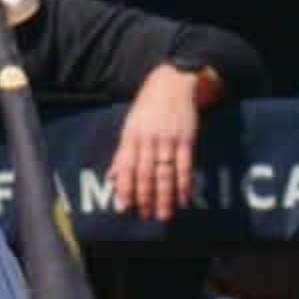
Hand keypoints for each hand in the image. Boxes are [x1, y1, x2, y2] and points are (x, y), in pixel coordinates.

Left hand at [108, 63, 207, 221]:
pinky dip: (184, 184)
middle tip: (146, 216)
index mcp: (131, 136)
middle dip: (145, 197)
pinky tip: (183, 198)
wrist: (173, 82)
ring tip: (164, 214)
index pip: (126, 167)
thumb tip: (112, 177)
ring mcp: (168, 139)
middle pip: (145, 174)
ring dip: (164, 196)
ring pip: (164, 173)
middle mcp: (148, 139)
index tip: (125, 207)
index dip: (125, 188)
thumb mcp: (130, 126)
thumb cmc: (148, 106)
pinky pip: (184, 166)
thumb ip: (122, 153)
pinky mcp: (186, 139)